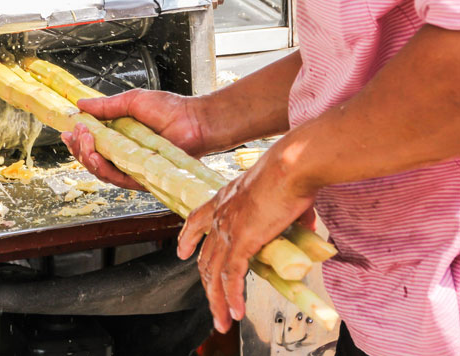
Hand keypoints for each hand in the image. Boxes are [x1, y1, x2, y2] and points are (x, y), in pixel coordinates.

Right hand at [61, 89, 211, 189]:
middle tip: (76, 133)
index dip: (78, 139)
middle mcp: (124, 155)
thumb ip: (106, 106)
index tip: (70, 128)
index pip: (92, 144)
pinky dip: (103, 167)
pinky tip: (95, 154)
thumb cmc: (171, 109)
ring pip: (100, 171)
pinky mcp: (142, 179)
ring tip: (85, 141)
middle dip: (79, 148)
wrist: (196, 121)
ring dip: (87, 157)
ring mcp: (132, 168)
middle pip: (91, 160)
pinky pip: (117, 179)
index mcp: (120, 137)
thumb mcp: (133, 101)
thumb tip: (80, 104)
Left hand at [176, 142, 318, 332]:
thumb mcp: (283, 193)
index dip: (188, 238)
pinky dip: (232, 297)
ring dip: (217, 301)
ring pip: (214, 273)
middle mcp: (220, 214)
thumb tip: (305, 224)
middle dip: (206, 284)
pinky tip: (235, 312)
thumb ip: (291, 213)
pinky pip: (232, 276)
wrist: (292, 165)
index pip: (196, 220)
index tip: (182, 252)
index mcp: (225, 199)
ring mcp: (228, 228)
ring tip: (221, 321)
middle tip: (211, 303)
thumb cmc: (292, 171)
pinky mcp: (242, 240)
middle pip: (205, 256)